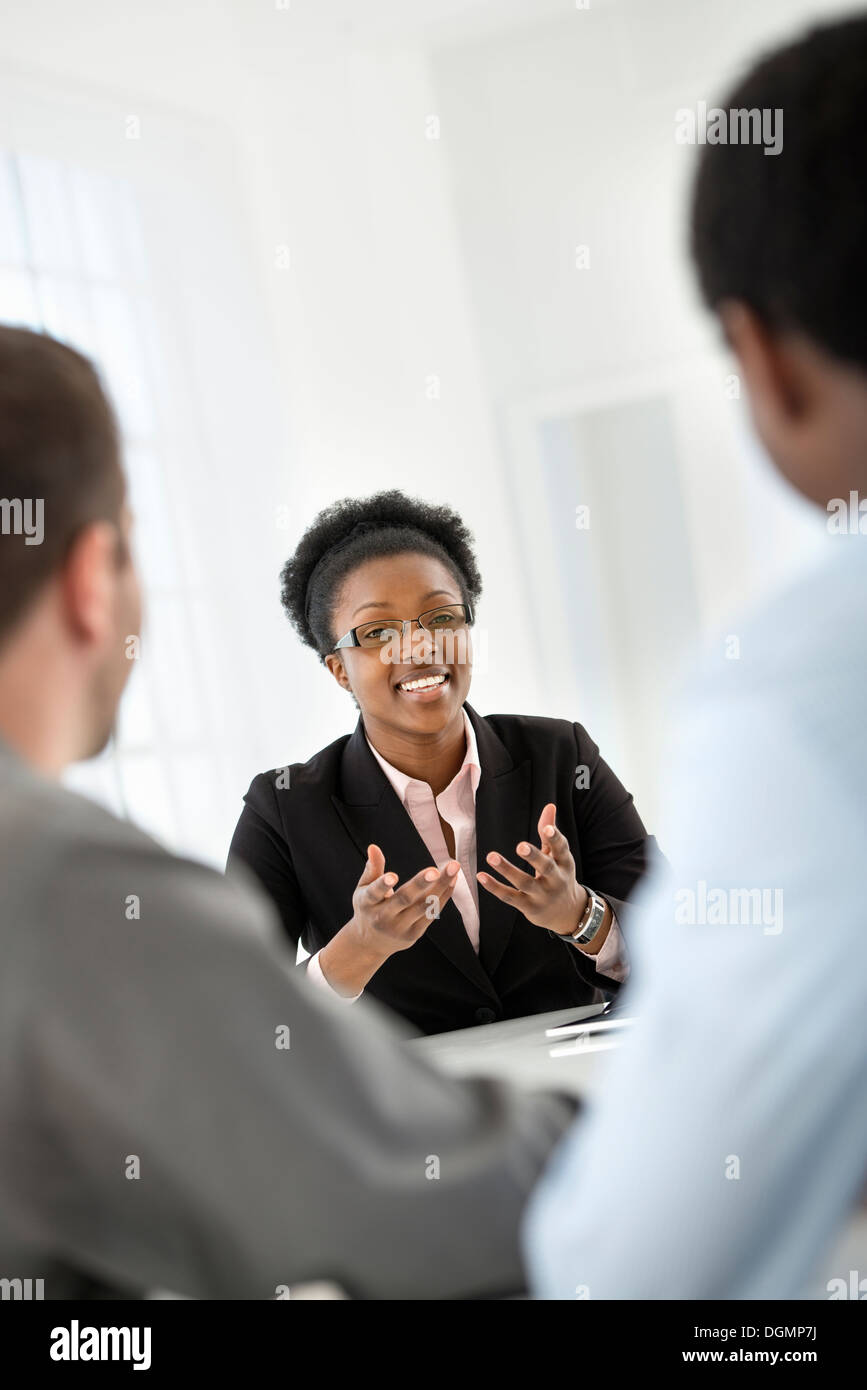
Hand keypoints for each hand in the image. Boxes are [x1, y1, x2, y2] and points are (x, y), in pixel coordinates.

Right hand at [319, 845, 460, 997]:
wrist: (370, 943)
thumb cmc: (368, 909)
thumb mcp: (363, 889)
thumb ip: (372, 869)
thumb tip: (374, 847)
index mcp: (367, 903)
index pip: (374, 893)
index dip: (383, 885)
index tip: (393, 876)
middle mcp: (383, 918)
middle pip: (404, 899)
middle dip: (421, 884)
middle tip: (435, 870)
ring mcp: (400, 928)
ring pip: (423, 906)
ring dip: (440, 886)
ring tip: (453, 868)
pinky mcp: (414, 934)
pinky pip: (431, 913)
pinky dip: (443, 896)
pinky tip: (452, 880)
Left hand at [477, 803, 587, 936]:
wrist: (566, 913)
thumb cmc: (558, 876)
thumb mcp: (558, 856)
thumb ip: (550, 832)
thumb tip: (549, 806)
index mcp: (564, 864)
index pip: (561, 849)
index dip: (555, 838)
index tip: (547, 828)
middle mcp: (556, 880)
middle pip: (546, 867)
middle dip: (534, 857)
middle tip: (520, 846)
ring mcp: (542, 895)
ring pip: (524, 882)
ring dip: (507, 870)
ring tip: (491, 856)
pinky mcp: (528, 907)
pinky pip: (510, 897)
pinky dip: (495, 887)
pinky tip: (481, 876)